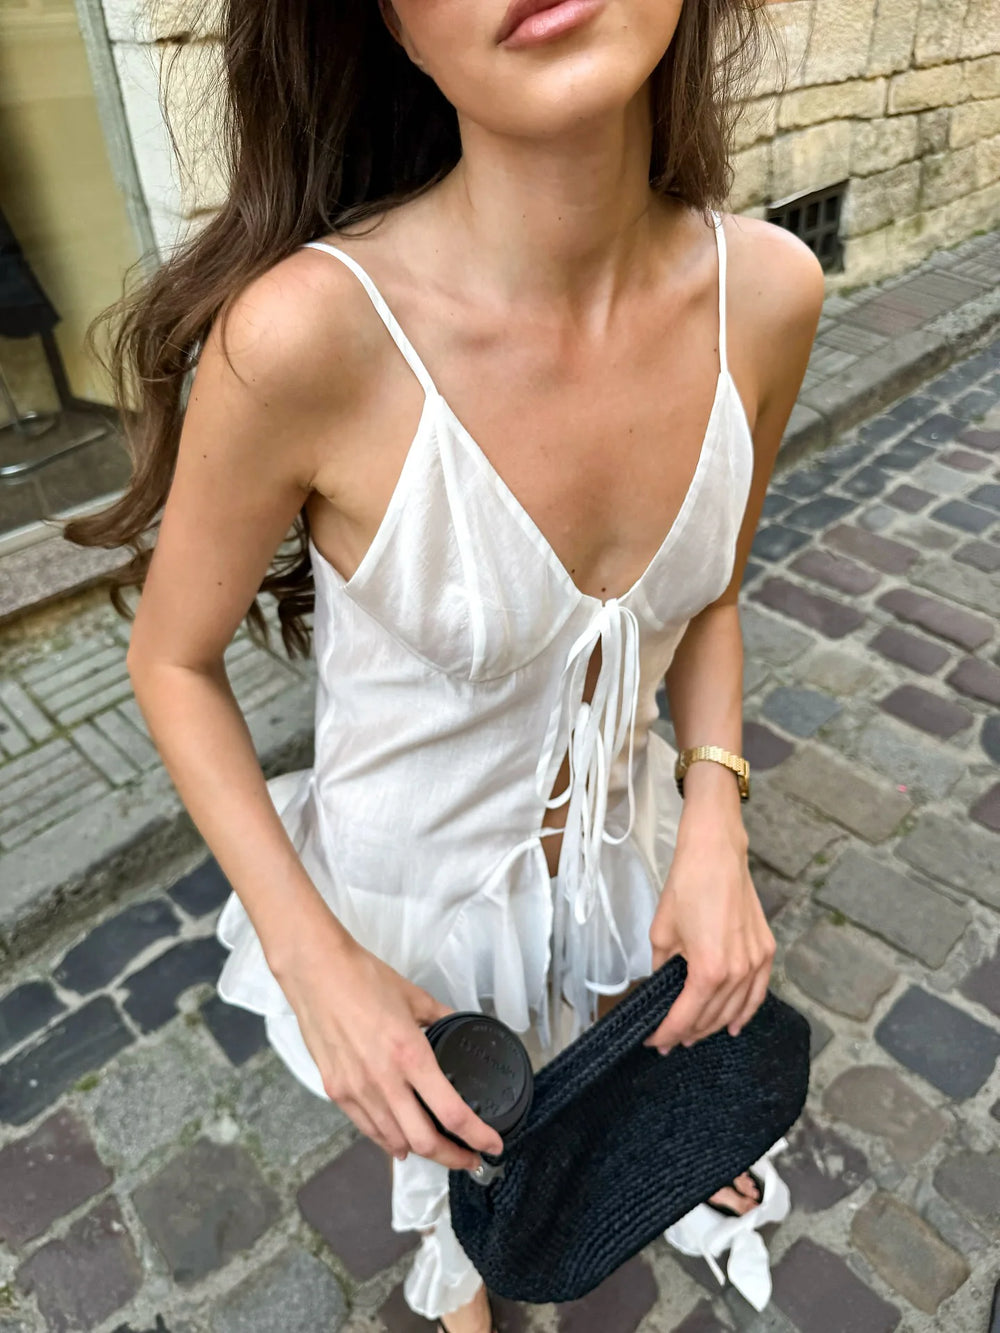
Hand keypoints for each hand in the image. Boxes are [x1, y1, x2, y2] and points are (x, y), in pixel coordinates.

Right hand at [273, 914, 504, 1170]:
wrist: (315, 972)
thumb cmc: (363, 978)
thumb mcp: (413, 997)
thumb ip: (440, 1018)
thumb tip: (455, 1027)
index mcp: (411, 1055)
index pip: (452, 1112)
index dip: (477, 1137)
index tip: (492, 1146)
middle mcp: (385, 1081)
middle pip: (425, 1141)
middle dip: (453, 1158)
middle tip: (469, 1158)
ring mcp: (357, 1090)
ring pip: (395, 1142)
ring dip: (421, 1152)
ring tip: (440, 1151)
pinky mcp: (336, 1091)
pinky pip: (367, 1129)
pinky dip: (388, 1141)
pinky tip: (400, 1143)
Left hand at [642, 818, 773, 1053]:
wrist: (716, 855)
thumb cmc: (687, 887)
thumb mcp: (661, 932)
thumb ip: (662, 967)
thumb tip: (660, 986)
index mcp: (708, 970)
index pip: (686, 1016)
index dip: (667, 1032)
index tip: (654, 1041)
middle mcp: (737, 972)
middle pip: (711, 1017)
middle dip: (688, 1032)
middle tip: (669, 1039)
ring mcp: (756, 962)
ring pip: (734, 1009)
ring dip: (713, 1025)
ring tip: (694, 1034)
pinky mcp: (766, 951)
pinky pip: (757, 993)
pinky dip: (746, 1012)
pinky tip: (734, 1024)